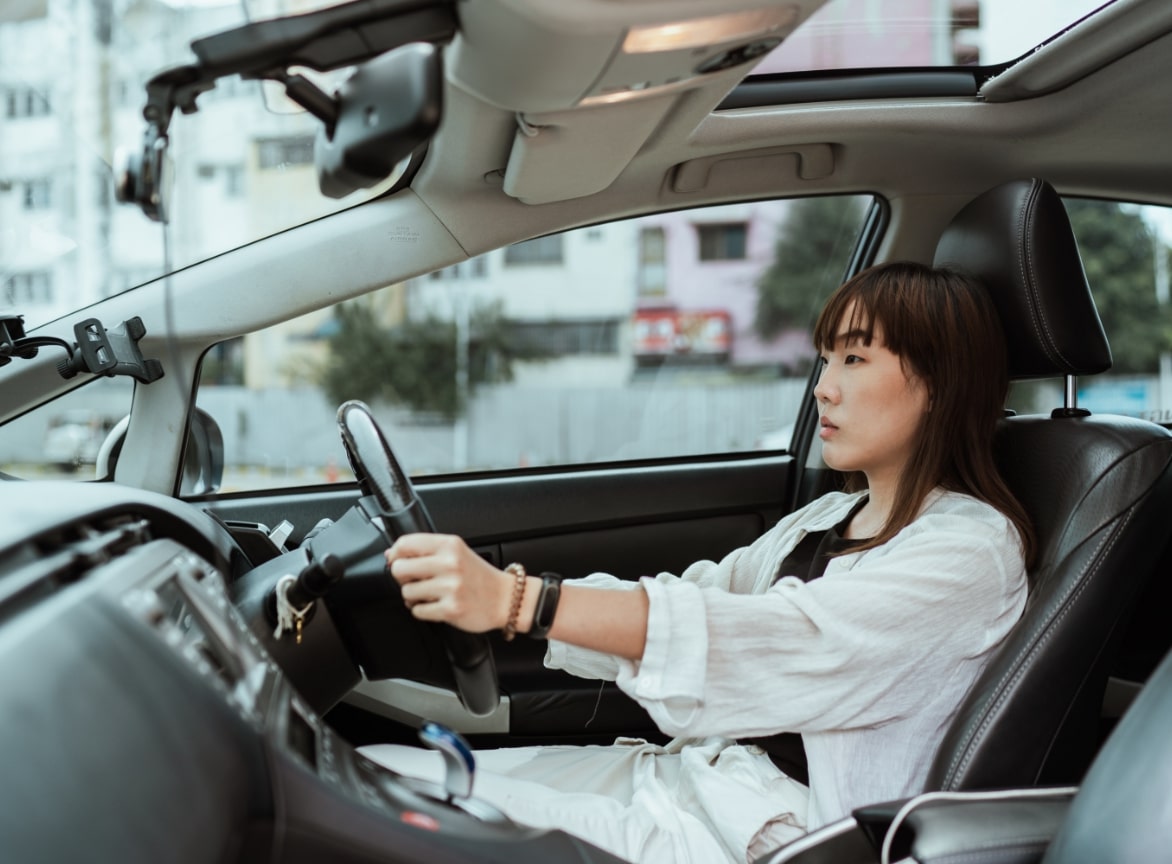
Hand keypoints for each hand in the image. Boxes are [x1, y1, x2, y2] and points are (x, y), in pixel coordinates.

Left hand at [385, 533, 512, 632]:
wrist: (506, 599)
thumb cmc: (479, 577)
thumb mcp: (457, 552)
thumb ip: (427, 550)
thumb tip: (391, 554)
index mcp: (449, 545)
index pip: (405, 544)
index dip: (395, 554)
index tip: (397, 561)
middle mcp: (450, 563)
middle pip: (399, 569)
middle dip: (402, 578)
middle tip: (415, 581)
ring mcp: (450, 587)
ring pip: (406, 593)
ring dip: (413, 598)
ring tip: (430, 595)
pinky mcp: (451, 609)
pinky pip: (418, 611)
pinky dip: (423, 611)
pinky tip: (437, 606)